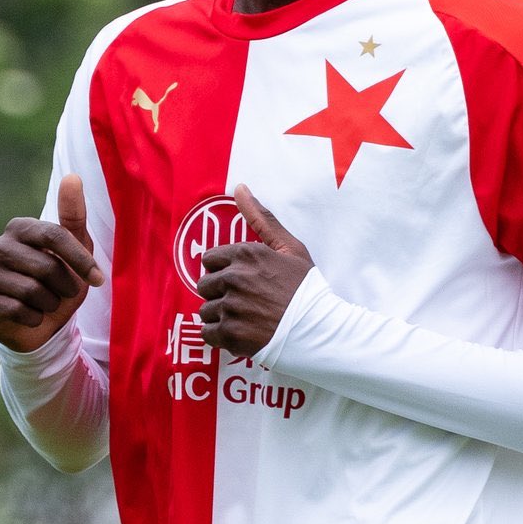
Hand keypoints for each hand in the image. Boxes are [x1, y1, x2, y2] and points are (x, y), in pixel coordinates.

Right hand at [0, 174, 104, 352]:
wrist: (37, 325)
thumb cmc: (58, 282)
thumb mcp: (74, 250)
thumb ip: (74, 215)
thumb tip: (73, 177)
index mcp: (18, 227)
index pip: (54, 235)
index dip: (80, 259)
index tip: (98, 278)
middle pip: (46, 267)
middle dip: (65, 287)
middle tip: (63, 293)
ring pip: (31, 291)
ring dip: (49, 304)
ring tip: (46, 303)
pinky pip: (17, 311)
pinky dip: (33, 319)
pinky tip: (29, 316)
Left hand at [196, 184, 314, 357]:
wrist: (318, 329)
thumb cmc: (306, 288)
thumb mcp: (290, 248)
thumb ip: (262, 218)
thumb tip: (240, 187)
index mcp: (245, 255)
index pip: (209, 260)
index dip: (224, 271)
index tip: (241, 281)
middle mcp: (233, 278)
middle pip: (204, 285)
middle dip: (220, 293)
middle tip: (245, 301)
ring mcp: (230, 307)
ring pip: (206, 310)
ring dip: (221, 316)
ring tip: (246, 319)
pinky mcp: (229, 334)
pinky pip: (207, 333)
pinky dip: (220, 336)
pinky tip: (241, 333)